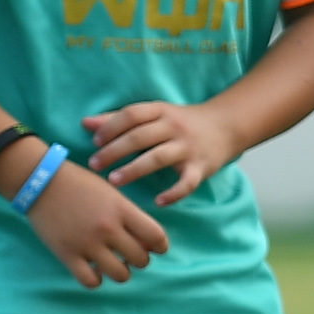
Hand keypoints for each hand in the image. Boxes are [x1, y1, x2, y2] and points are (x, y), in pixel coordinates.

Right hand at [28, 155, 172, 284]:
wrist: (41, 182)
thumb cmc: (80, 185)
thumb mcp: (112, 194)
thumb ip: (129, 216)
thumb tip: (146, 243)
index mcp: (122, 210)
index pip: (156, 236)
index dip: (161, 246)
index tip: (157, 248)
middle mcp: (108, 228)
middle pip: (140, 258)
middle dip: (141, 259)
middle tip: (133, 255)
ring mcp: (87, 243)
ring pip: (120, 274)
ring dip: (122, 272)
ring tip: (116, 264)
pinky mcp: (66, 254)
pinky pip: (90, 281)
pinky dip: (96, 280)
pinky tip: (95, 270)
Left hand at [84, 98, 246, 206]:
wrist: (228, 126)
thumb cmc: (181, 122)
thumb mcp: (155, 114)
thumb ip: (119, 119)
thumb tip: (85, 123)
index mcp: (161, 112)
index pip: (132, 114)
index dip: (111, 127)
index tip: (95, 142)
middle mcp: (175, 127)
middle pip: (140, 137)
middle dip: (114, 151)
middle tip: (94, 165)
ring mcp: (189, 147)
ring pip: (158, 158)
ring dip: (134, 169)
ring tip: (114, 181)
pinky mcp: (202, 167)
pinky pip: (187, 182)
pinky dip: (174, 193)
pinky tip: (159, 202)